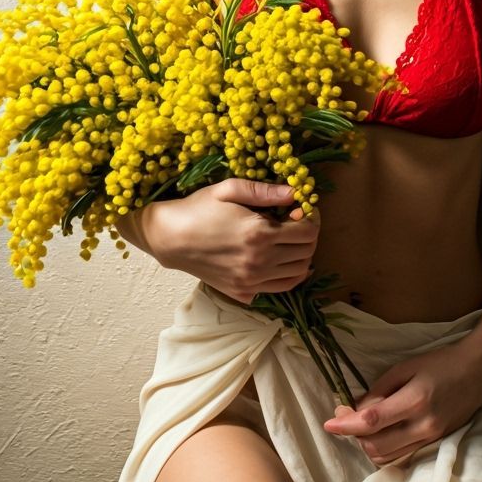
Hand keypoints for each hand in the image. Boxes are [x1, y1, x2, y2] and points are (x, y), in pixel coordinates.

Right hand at [142, 179, 319, 303]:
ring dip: (301, 256)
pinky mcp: (244, 292)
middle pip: (307, 253)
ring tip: (289, 240)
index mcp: (259, 234)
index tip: (302, 208)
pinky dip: (289, 274)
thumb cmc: (198, 208)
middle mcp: (260, 262)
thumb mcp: (229, 189)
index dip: (312, 217)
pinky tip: (280, 259)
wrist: (170, 239)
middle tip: (296, 222)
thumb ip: (265, 191)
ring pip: (298, 274)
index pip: (308, 232)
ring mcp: (252, 281)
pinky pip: (280, 288)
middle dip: (309, 235)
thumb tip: (296, 193)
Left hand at [322, 335, 481, 465]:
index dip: (347, 424)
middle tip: (345, 415)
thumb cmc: (440, 362)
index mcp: (415, 400)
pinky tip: (379, 431)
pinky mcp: (434, 443)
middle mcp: (423, 425)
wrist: (477, 371)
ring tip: (362, 422)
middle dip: (354, 434)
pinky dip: (384, 447)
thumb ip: (379, 390)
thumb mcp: (405, 367)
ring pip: (387, 455)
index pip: (372, 420)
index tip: (329, 423)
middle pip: (376, 444)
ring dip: (367, 443)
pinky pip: (401, 455)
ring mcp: (430, 438)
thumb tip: (356, 408)